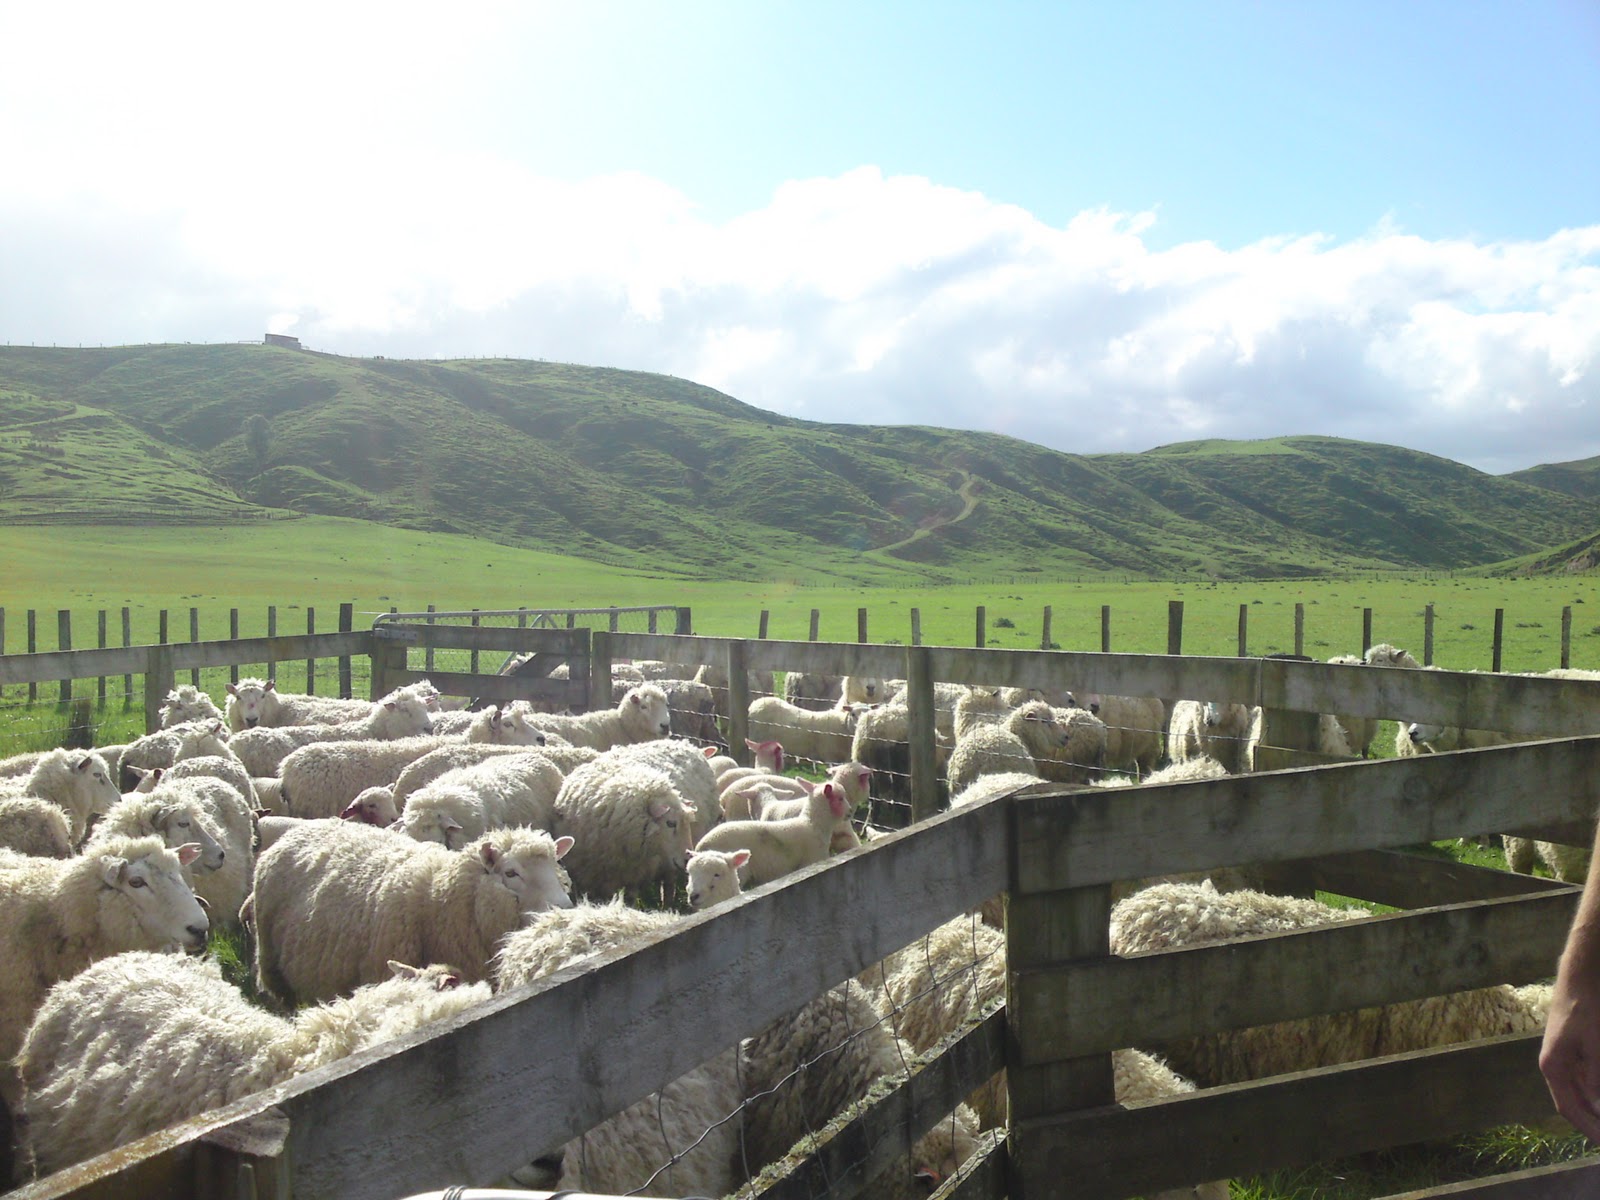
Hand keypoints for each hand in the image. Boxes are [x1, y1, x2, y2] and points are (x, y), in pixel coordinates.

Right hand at [1540, 968, 1599, 1141]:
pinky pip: (1586, 1078)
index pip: (1569, 1109)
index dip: (1589, 1129)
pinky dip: (1595, 1090)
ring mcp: (1565, 1057)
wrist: (1581, 975)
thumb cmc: (1587, 1007)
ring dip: (1596, 1105)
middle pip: (1575, 1103)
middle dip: (1594, 1121)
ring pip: (1582, 1092)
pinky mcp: (1576, 1050)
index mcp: (1553, 1066)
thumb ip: (1596, 1075)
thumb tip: (1598, 1105)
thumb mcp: (1596, 1043)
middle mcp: (1555, 1065)